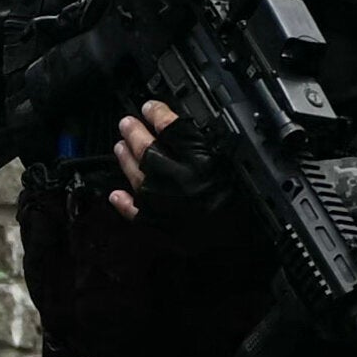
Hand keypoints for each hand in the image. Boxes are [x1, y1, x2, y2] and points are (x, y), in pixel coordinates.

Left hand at [110, 95, 255, 247]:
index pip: (172, 129)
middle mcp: (172, 177)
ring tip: (119, 147)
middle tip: (127, 122)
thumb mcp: (231, 169)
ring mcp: (158, 200)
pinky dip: (122, 201)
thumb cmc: (240, 210)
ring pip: (134, 173)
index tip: (151, 107)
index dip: (158, 114)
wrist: (232, 249)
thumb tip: (185, 130)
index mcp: (197, 161)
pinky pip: (132, 209)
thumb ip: (205, 149)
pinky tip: (115, 194)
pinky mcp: (154, 222)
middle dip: (135, 132)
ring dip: (124, 158)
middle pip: (147, 148)